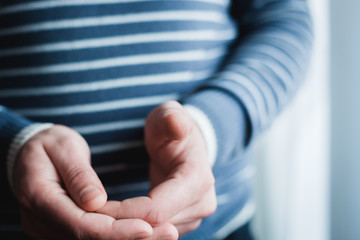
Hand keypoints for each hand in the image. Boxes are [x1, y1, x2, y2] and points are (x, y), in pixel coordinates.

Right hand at [13, 125, 153, 239]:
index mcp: (39, 196)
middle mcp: (40, 221)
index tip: (147, 227)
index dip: (116, 230)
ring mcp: (49, 228)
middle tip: (168, 233)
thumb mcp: (63, 147)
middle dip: (129, 239)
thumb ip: (78, 175)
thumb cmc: (49, 144)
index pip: (81, 225)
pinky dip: (117, 235)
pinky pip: (90, 237)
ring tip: (164, 234)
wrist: (29, 153)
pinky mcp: (60, 229)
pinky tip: (144, 231)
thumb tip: (96, 202)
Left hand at [98, 101, 216, 236]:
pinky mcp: (183, 222)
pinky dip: (132, 228)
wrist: (184, 144)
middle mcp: (201, 204)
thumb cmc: (171, 128)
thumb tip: (177, 125)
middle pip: (155, 227)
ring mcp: (194, 216)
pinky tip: (113, 218)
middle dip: (120, 223)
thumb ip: (171, 119)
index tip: (95, 204)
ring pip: (154, 235)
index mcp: (197, 180)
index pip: (157, 209)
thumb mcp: (168, 116)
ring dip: (125, 228)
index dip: (123, 211)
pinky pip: (155, 234)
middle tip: (88, 213)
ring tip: (98, 214)